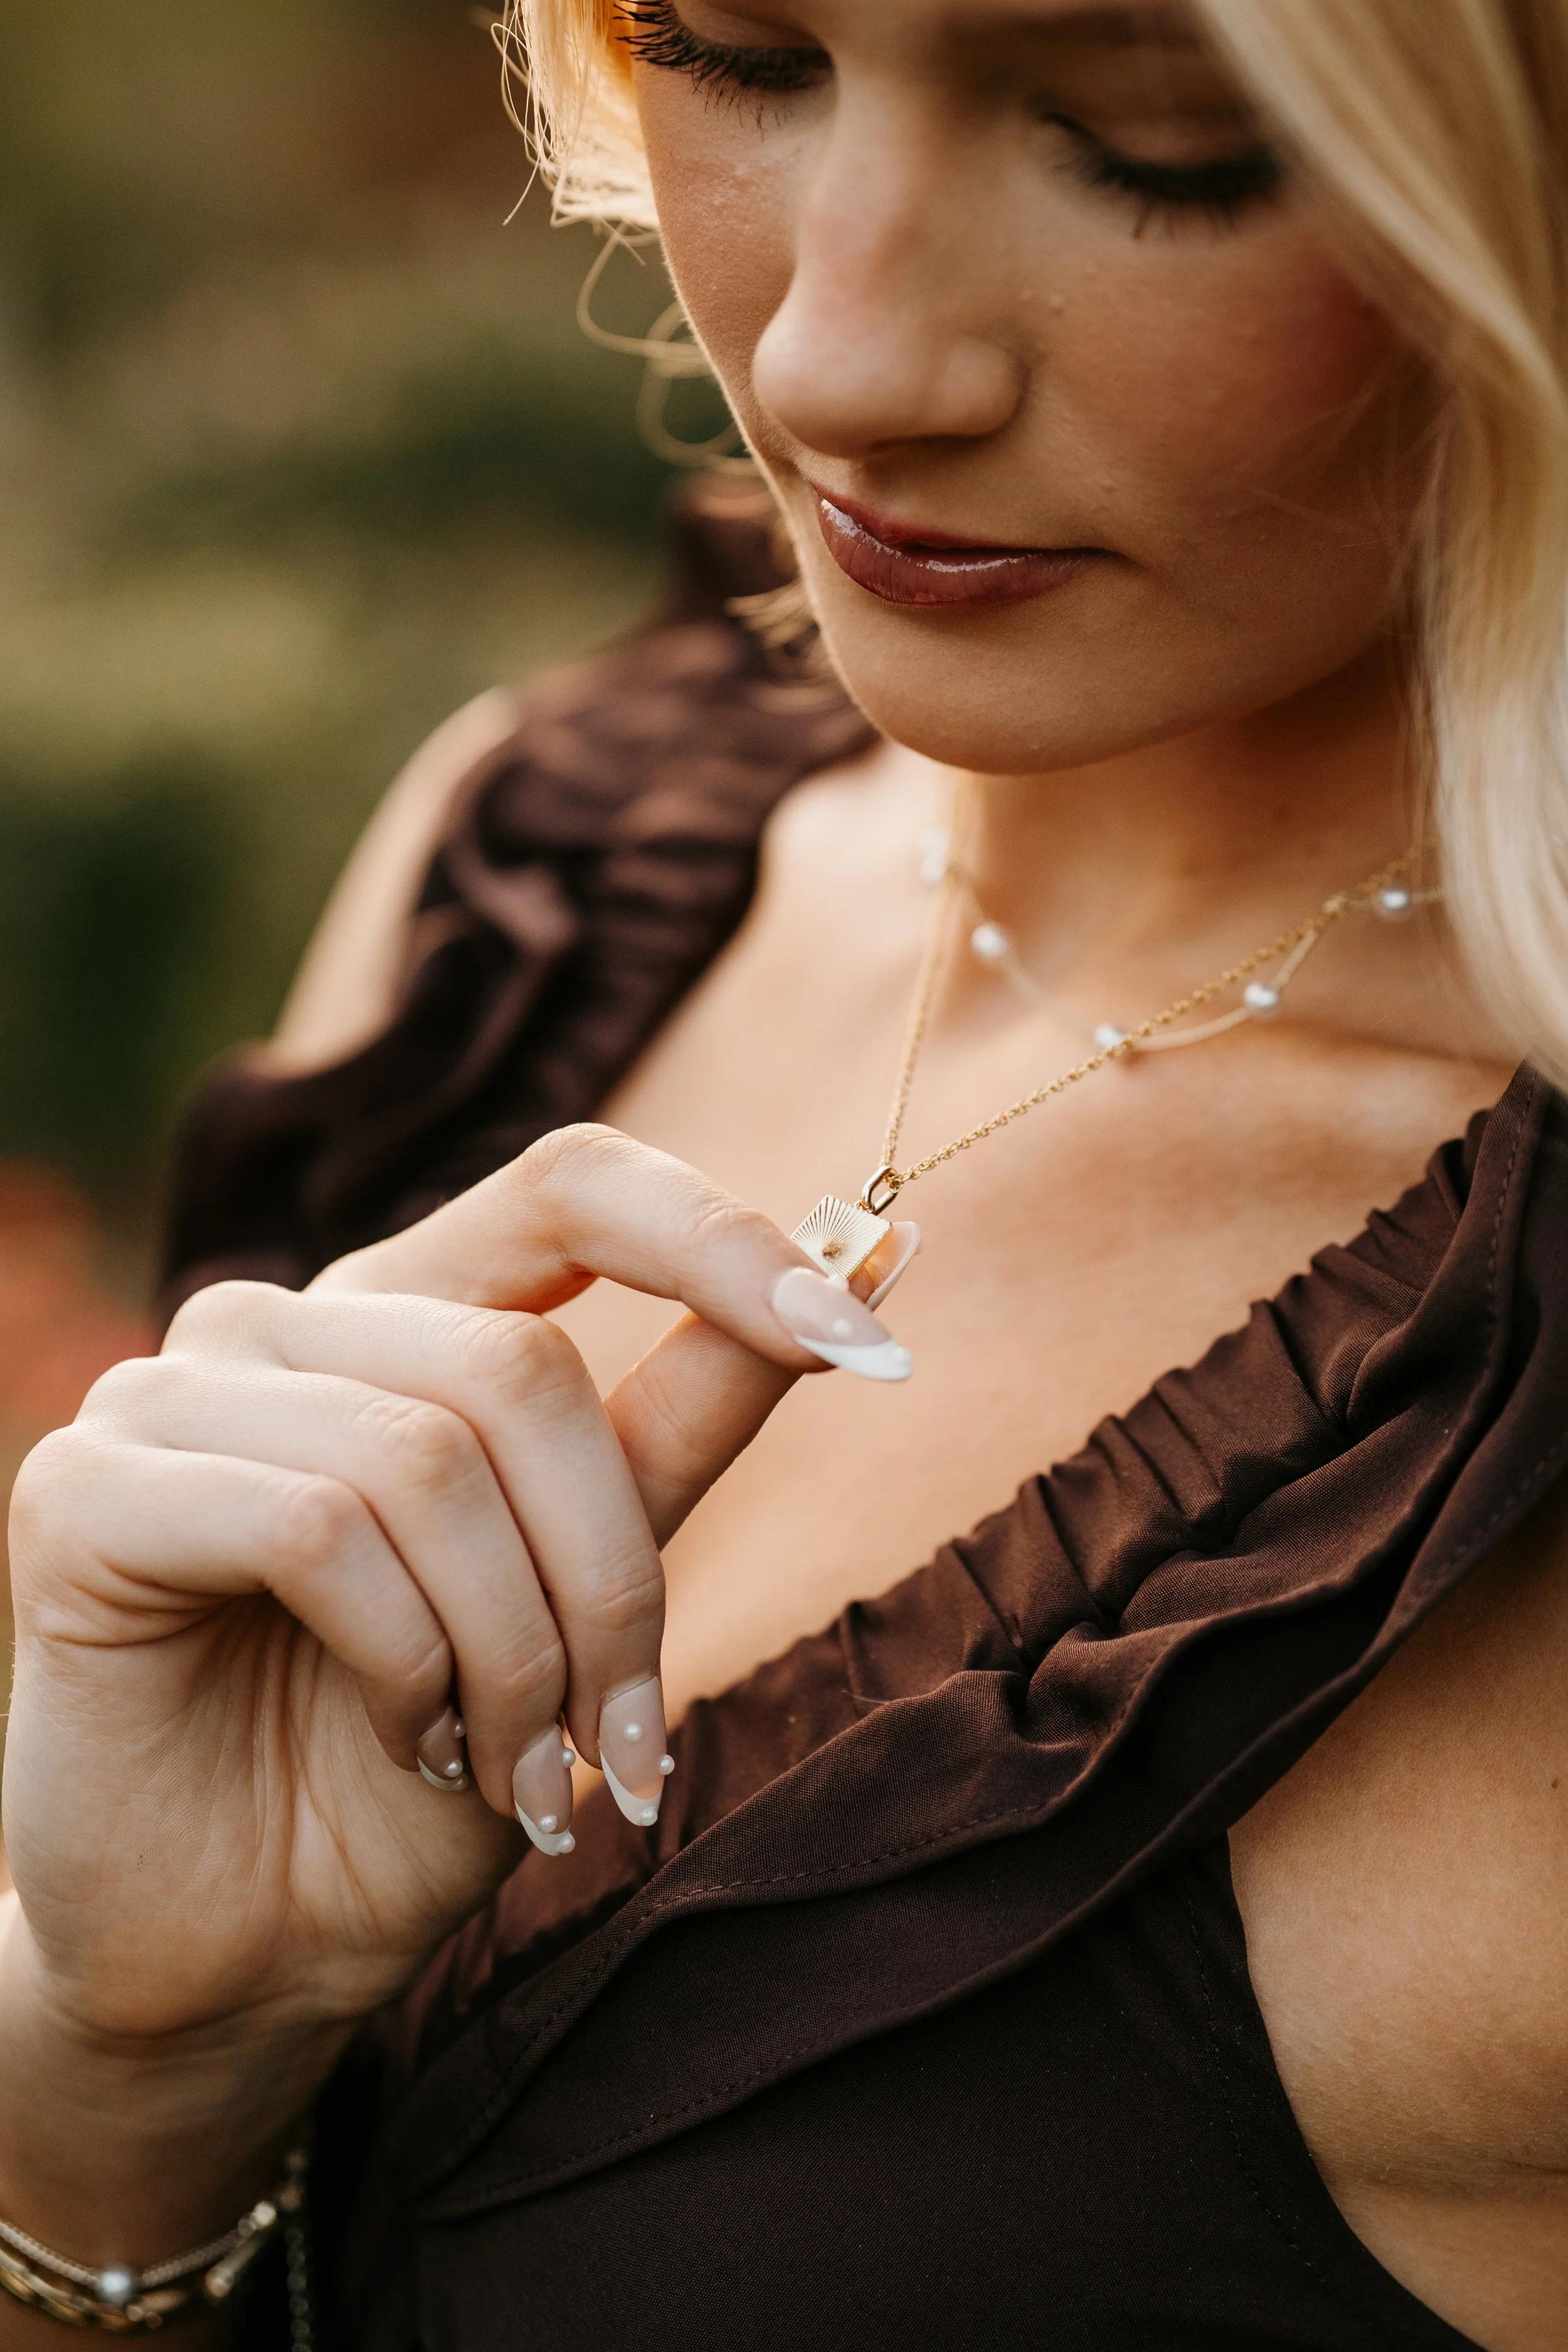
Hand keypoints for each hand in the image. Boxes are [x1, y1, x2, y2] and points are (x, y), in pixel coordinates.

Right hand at [2, 1127, 912, 2059]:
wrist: (254, 1951)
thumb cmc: (429, 1767)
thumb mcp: (590, 1588)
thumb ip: (685, 1419)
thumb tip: (857, 1272)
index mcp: (410, 1316)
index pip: (571, 1186)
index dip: (720, 1240)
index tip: (865, 1339)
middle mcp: (286, 1323)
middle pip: (522, 1367)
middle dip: (610, 1579)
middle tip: (619, 1738)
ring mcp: (170, 1390)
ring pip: (428, 1457)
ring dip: (516, 1648)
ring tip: (514, 1764)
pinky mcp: (88, 1488)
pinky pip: (317, 1525)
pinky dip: (405, 1660)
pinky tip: (409, 1740)